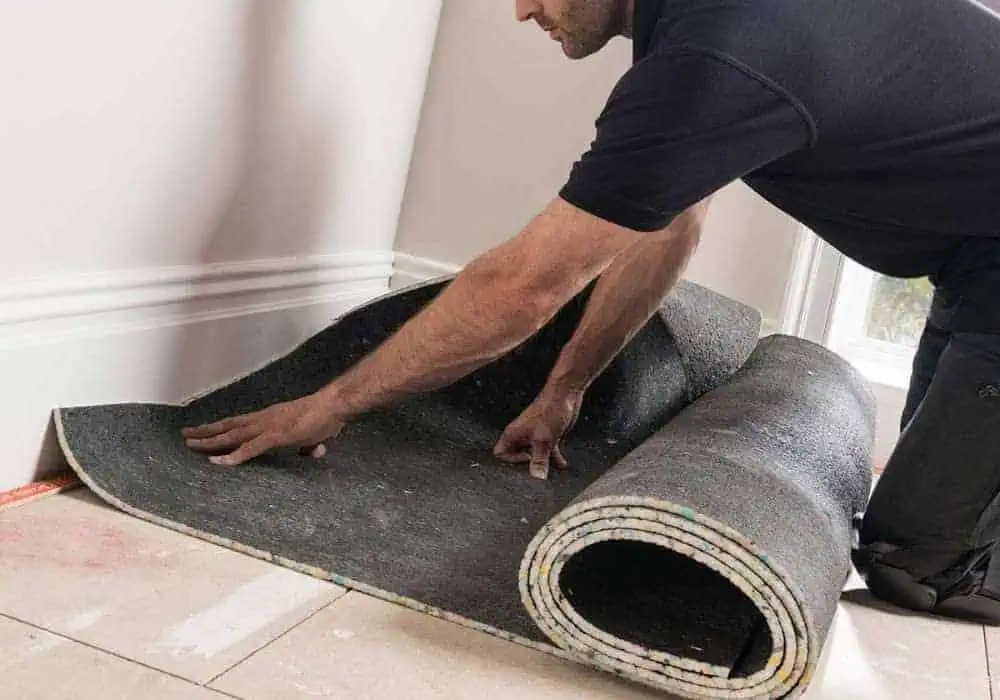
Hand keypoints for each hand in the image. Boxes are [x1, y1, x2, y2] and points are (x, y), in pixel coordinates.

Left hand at [181, 391, 347, 465]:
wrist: (334, 406)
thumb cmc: (325, 417)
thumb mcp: (312, 433)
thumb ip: (307, 444)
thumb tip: (312, 452)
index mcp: (269, 417)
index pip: (237, 422)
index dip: (219, 427)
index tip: (201, 430)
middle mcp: (263, 419)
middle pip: (228, 427)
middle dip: (205, 432)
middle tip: (185, 436)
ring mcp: (268, 427)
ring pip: (232, 436)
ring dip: (210, 442)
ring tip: (191, 445)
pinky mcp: (276, 436)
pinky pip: (250, 448)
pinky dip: (234, 456)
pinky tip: (218, 462)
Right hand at [493, 387, 583, 479]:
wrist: (565, 394)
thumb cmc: (549, 411)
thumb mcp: (543, 440)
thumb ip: (539, 460)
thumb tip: (537, 479)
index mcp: (513, 434)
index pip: (500, 454)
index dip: (511, 461)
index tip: (527, 460)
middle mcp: (521, 436)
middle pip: (516, 457)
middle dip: (526, 467)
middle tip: (537, 472)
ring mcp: (535, 437)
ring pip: (533, 456)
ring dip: (542, 465)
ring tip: (550, 475)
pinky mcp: (548, 436)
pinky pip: (548, 452)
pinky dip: (554, 459)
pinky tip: (562, 465)